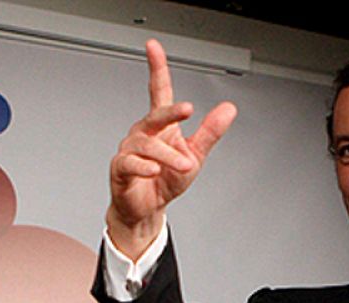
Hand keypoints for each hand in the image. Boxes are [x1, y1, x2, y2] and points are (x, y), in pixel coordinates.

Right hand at [107, 38, 236, 259]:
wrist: (147, 209)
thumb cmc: (167, 180)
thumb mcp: (195, 156)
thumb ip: (210, 133)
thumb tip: (228, 109)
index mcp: (161, 126)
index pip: (159, 91)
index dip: (157, 68)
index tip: (153, 47)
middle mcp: (143, 132)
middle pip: (155, 115)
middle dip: (171, 111)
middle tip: (188, 109)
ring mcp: (130, 150)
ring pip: (148, 144)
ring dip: (168, 155)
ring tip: (184, 166)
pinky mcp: (120, 168)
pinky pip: (130, 163)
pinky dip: (144, 167)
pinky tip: (154, 170)